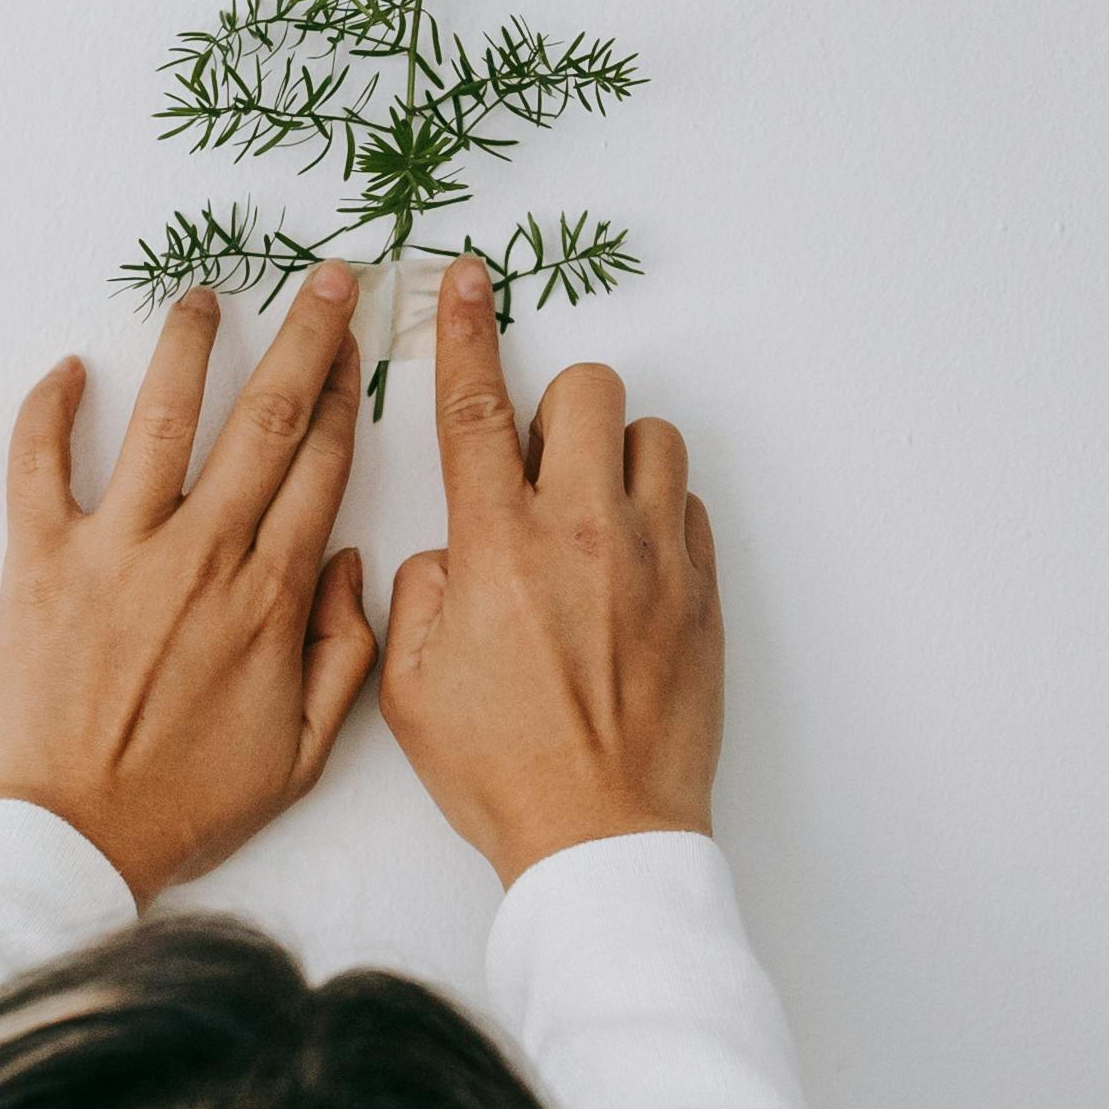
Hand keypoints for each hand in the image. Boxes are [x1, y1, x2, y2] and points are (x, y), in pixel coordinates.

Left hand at [0, 269, 376, 899]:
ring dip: (191, 345)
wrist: (72, 842)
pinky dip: (48, 411)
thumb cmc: (182, 807)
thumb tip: (349, 568)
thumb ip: (344, 654)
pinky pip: (39, 467)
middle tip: (326, 278)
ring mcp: (119, 552)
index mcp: (273, 594)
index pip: (324, 465)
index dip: (347, 396)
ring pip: (167, 419)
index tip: (359, 347)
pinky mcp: (40, 565)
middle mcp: (204, 554)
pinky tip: (66, 369)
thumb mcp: (302, 752)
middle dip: (307, 336)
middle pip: (270, 417)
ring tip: (206, 294)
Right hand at [378, 261, 721, 882]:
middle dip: (558, 409)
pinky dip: (653, 516)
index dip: (466, 333)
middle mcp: (584, 531)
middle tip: (534, 468)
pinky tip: (621, 572)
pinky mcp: (701, 588)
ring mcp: (655, 554)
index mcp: (497, 548)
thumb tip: (444, 561)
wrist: (599, 828)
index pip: (474, 409)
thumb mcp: (406, 689)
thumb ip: (413, 598)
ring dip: (613, 457)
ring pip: (652, 436)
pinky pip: (685, 507)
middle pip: (589, 391)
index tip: (466, 280)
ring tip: (586, 518)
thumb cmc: (499, 768)